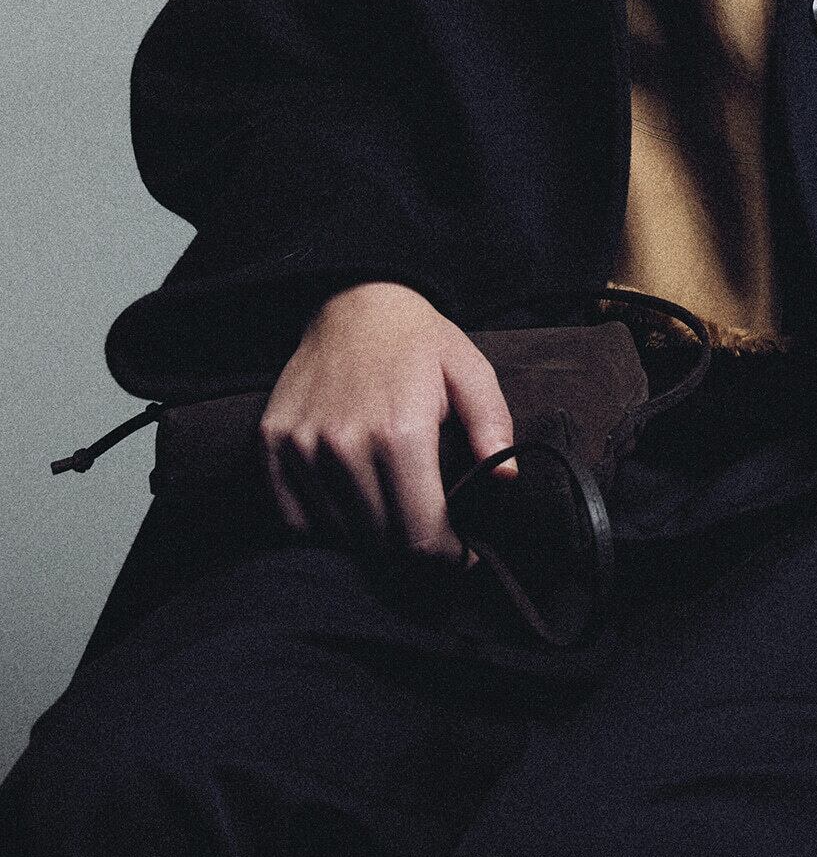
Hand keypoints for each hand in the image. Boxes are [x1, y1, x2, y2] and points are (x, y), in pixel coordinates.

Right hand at [259, 281, 520, 566]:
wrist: (354, 301)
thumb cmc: (416, 341)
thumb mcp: (469, 369)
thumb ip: (492, 425)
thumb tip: (504, 478)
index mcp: (401, 431)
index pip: (420, 533)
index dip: (447, 555)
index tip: (460, 556)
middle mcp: (346, 445)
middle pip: (381, 541)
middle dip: (412, 548)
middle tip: (429, 535)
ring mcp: (303, 446)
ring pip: (338, 534)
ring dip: (368, 538)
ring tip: (392, 516)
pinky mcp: (272, 445)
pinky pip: (294, 519)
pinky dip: (323, 526)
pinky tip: (349, 508)